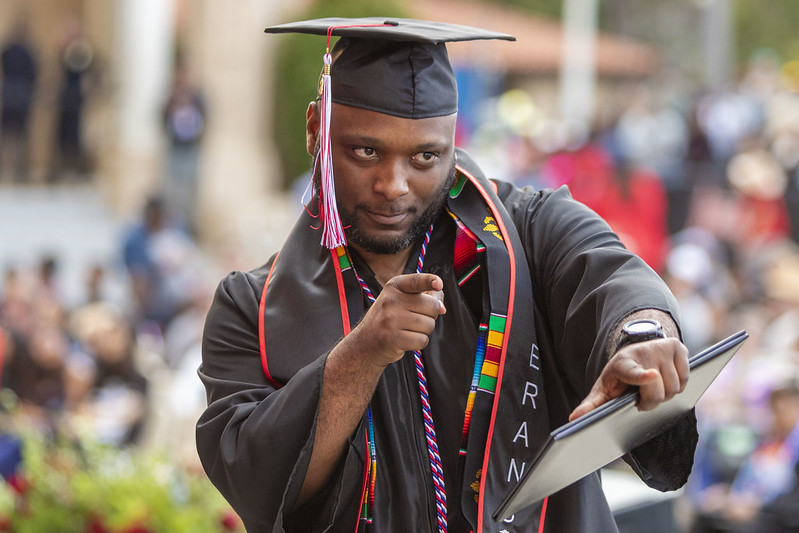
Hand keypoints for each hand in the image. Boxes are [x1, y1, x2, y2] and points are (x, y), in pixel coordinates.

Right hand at [351, 273, 445, 367]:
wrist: (366, 342)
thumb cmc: (389, 318)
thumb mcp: (401, 299)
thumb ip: (425, 296)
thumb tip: (442, 308)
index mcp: (394, 286)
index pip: (416, 281)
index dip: (429, 281)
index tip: (439, 284)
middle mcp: (391, 300)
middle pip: (432, 307)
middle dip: (430, 315)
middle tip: (415, 319)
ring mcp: (390, 320)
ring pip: (429, 325)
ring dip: (424, 330)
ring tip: (408, 329)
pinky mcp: (393, 338)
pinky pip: (422, 340)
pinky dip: (418, 342)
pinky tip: (406, 339)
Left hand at [569, 337, 688, 420]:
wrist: (636, 349)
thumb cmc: (619, 375)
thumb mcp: (604, 387)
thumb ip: (592, 404)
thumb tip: (573, 418)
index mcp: (622, 363)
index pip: (633, 372)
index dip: (642, 376)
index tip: (650, 376)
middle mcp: (643, 352)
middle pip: (659, 392)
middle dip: (653, 401)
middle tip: (643, 397)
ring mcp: (661, 348)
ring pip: (675, 388)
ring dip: (667, 394)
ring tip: (654, 387)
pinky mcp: (677, 346)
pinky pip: (686, 378)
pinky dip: (679, 384)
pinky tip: (666, 378)